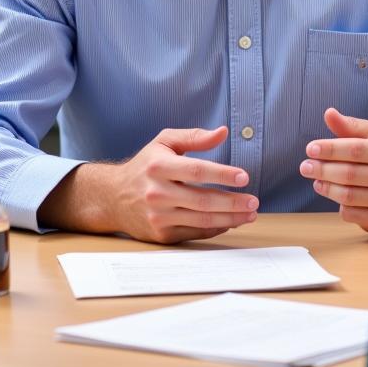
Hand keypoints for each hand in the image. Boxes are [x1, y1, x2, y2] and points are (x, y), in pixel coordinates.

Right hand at [43, 126, 257, 243]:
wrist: (113, 197)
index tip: (244, 177)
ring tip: (250, 213)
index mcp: (159, 166)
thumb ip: (194, 136)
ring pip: (201, 219)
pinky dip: (215, 228)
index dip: (222, 174)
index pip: (196, 171)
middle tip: (254, 201)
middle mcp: (157, 193)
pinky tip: (230, 221)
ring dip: (230, 218)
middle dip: (233, 202)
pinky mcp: (161, 234)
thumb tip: (223, 132)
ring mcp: (158, 216)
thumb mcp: (165, 142)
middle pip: (202, 200)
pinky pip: (195, 232)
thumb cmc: (145, 165)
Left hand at [300, 107, 367, 233]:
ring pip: (348, 195)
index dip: (330, 149)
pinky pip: (352, 214)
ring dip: (327, 188)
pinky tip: (335, 197)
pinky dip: (340, 206)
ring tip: (316, 181)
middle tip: (305, 167)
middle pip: (348, 173)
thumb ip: (350, 126)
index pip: (355, 149)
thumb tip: (329, 112)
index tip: (310, 148)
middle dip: (322, 169)